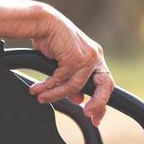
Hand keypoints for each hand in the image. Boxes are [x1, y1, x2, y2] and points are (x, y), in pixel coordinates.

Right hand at [27, 6, 114, 126]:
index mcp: (95, 59)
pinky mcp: (76, 58)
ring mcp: (87, 57)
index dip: (101, 103)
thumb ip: (73, 82)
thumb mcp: (66, 66)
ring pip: (74, 86)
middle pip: (103, 87)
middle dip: (97, 103)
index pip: (105, 85)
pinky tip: (38, 89)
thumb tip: (78, 100)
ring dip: (55, 94)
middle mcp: (95, 57)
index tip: (94, 119)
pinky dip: (48, 86)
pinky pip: (62, 80)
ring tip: (42, 97)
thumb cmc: (53, 42)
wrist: (43, 23)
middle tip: (86, 114)